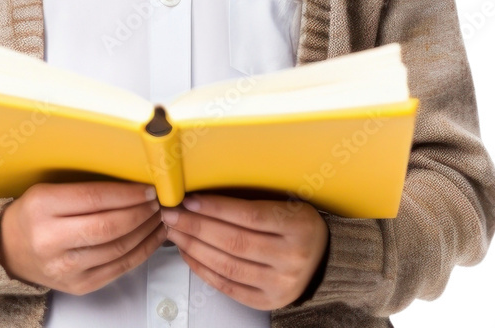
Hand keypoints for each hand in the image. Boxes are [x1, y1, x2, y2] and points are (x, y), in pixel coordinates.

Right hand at [0, 180, 165, 293]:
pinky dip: (140, 252)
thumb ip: (84, 188)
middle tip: (157, 202)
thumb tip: (130, 183)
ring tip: (158, 217)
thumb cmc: (34, 214)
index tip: (147, 187)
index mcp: (43, 206)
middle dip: (140, 213)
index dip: (126, 194)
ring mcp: (64, 267)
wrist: (9, 249)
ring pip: (116, 249)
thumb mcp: (48, 190)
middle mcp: (50, 239)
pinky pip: (117, 269)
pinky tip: (150, 238)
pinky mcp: (77, 286)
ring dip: (145, 232)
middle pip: (108, 227)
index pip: (94, 198)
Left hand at [159, 192, 328, 309]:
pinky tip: (189, 253)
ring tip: (175, 232)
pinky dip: (204, 269)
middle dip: (195, 226)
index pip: (249, 216)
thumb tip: (202, 193)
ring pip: (228, 265)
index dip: (215, 207)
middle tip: (171, 214)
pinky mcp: (269, 301)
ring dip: (194, 247)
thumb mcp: (285, 202)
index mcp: (298, 225)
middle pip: (234, 241)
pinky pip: (229, 286)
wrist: (323, 259)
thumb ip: (250, 199)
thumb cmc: (296, 223)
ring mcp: (281, 283)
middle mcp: (292, 257)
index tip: (189, 199)